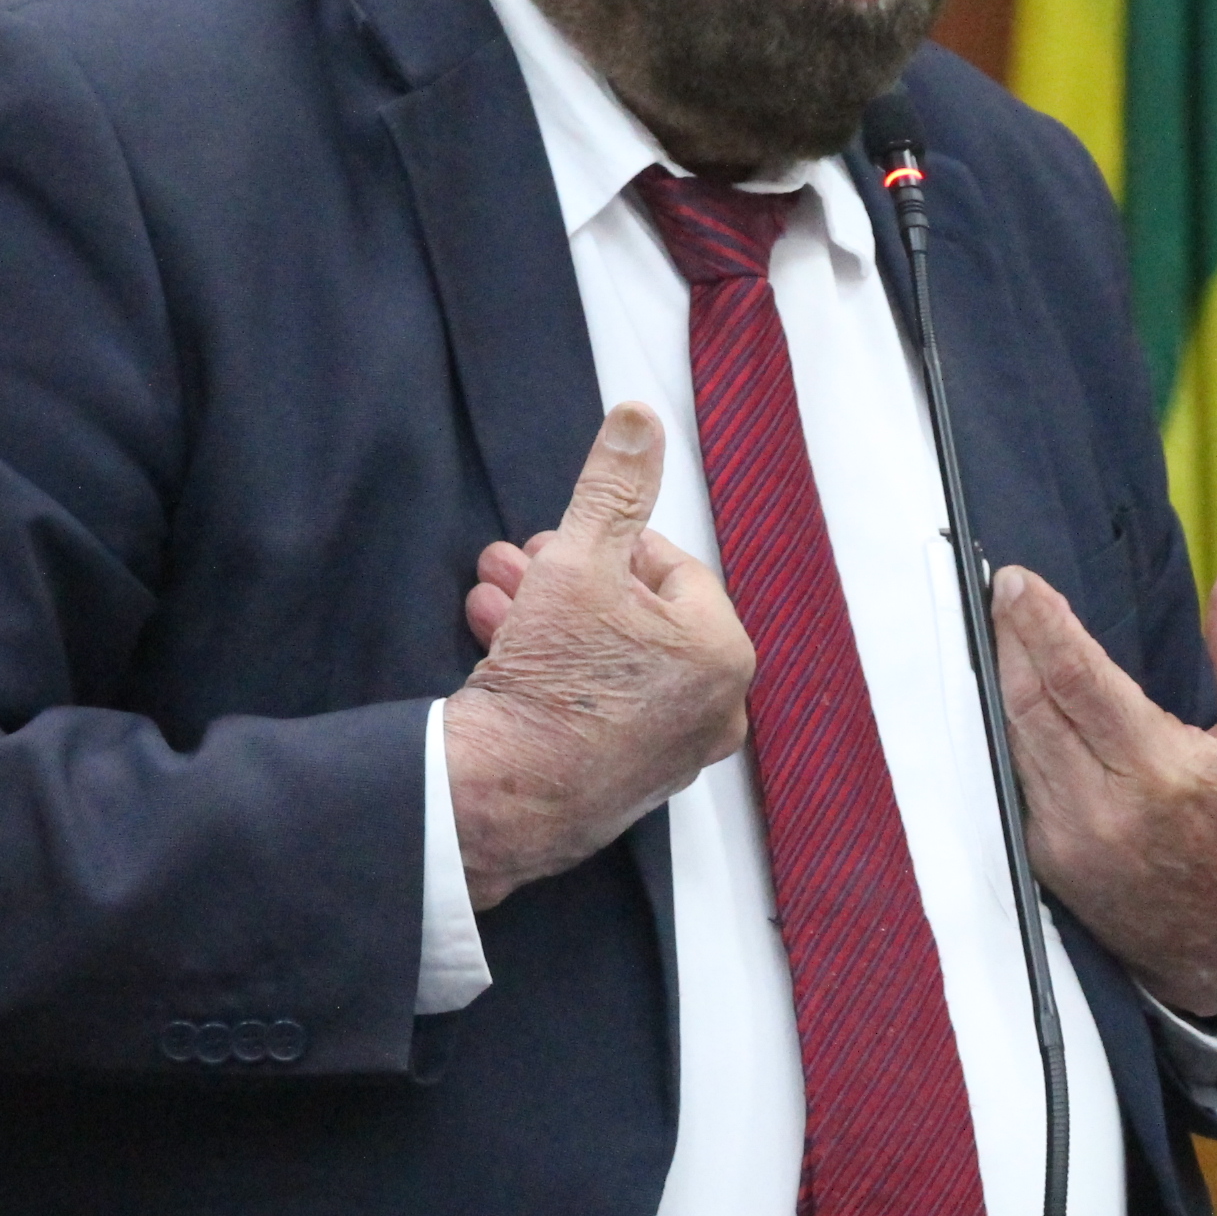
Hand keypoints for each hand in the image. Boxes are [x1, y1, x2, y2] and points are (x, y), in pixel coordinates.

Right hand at [445, 404, 753, 909]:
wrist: (500, 796)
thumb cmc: (553, 680)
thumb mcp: (579, 558)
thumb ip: (613, 487)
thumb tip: (639, 420)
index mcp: (723, 652)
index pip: (671, 567)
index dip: (609, 542)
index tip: (562, 536)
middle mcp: (713, 710)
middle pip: (637, 615)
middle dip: (568, 577)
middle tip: (517, 560)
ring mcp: (671, 755)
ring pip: (610, 660)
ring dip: (550, 619)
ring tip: (493, 597)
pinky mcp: (626, 786)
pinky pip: (598, 708)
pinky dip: (556, 674)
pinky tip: (501, 646)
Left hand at [991, 564, 1216, 1015]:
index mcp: (1159, 772)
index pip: (1078, 678)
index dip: (1042, 623)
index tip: (1017, 580)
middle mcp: (1101, 807)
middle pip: (1030, 701)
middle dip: (1010, 637)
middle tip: (1003, 588)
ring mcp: (1064, 837)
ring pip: (1015, 736)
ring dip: (1003, 676)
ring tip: (1002, 625)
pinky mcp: (1043, 857)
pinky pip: (1017, 774)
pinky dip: (1012, 726)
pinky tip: (1010, 687)